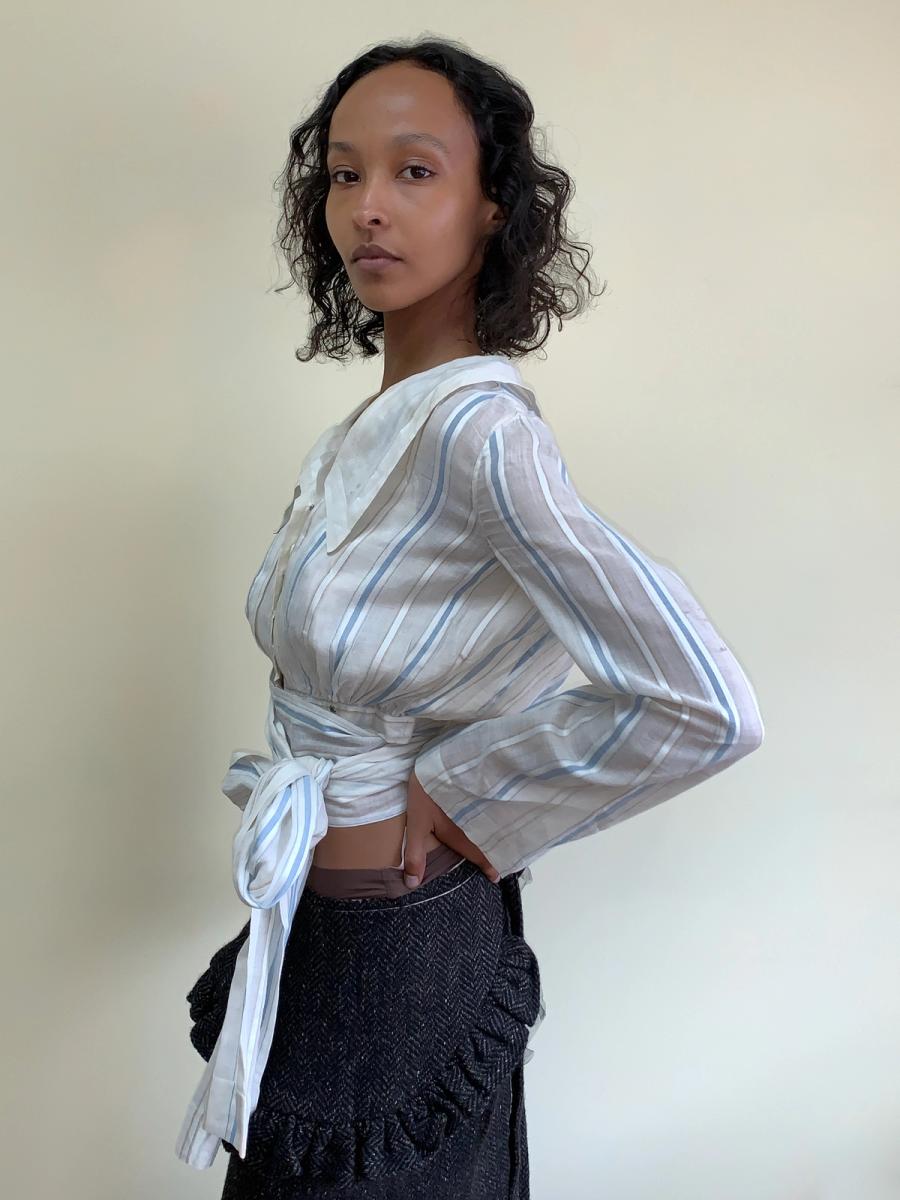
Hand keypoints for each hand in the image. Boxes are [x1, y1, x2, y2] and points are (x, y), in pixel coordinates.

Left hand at [404, 770, 500, 888]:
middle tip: (507, 862)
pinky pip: (497, 813)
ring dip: (501, 837)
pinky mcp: (486, 794)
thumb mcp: (417, 825)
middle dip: (499, 853)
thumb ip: (415, 854)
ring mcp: (484, 808)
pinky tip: (501, 821)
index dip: (490, 867)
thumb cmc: (427, 794)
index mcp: (463, 835)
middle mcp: (478, 825)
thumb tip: (413, 884)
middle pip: (493, 843)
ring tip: (506, 845)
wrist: (438, 760)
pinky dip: (500, 821)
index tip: (497, 877)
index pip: (481, 856)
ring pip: (497, 829)